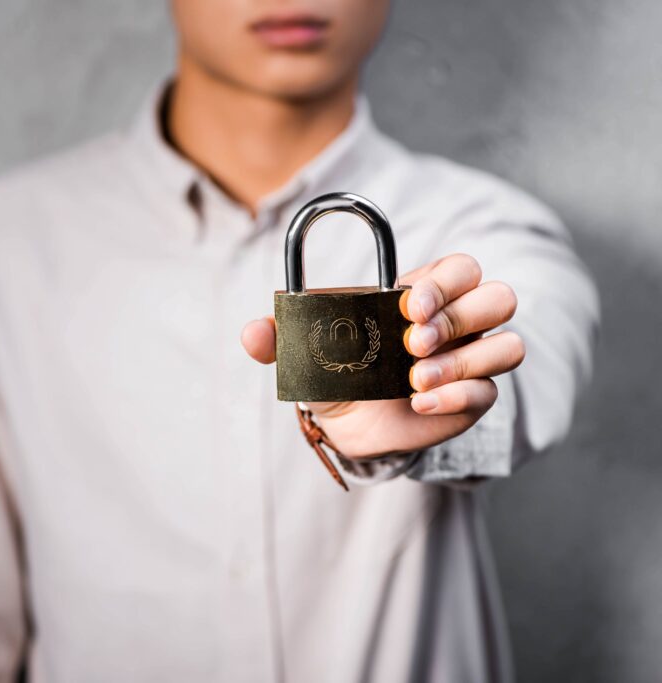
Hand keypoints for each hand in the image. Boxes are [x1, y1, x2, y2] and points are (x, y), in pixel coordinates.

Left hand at [241, 254, 524, 458]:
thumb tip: (252, 333)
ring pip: (507, 345)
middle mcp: (457, 322)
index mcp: (423, 294)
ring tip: (413, 380)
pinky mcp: (473, 398)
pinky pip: (489, 391)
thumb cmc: (337, 370)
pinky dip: (457, 396)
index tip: (409, 304)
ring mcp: (471, 360)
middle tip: (414, 343)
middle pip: (498, 297)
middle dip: (459, 317)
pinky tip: (419, 403)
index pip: (459, 269)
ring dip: (463, 361)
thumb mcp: (306, 351)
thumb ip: (281, 337)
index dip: (443, 282)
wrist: (348, 424)